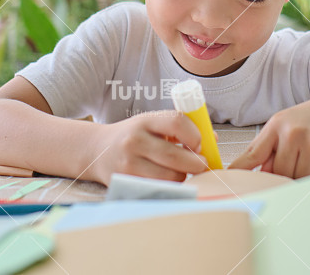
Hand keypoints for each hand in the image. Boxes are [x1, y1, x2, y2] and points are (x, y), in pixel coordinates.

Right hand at [91, 111, 208, 184]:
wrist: (97, 150)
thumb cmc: (134, 135)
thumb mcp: (152, 124)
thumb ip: (181, 128)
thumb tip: (213, 139)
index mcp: (145, 121)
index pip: (177, 122)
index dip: (195, 135)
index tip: (199, 144)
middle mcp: (134, 141)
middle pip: (176, 156)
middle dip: (196, 163)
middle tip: (201, 164)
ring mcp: (129, 164)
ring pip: (171, 177)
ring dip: (183, 176)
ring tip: (180, 171)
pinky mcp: (128, 183)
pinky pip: (161, 189)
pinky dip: (171, 186)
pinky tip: (167, 179)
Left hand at [229, 91, 309, 177]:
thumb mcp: (285, 124)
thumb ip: (268, 149)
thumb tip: (257, 176)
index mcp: (277, 125)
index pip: (253, 154)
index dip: (240, 171)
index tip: (228, 181)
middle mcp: (294, 133)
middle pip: (279, 173)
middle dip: (285, 174)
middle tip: (299, 161)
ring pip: (298, 178)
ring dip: (303, 176)